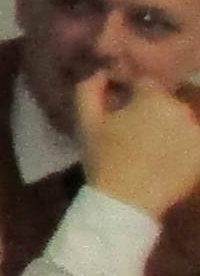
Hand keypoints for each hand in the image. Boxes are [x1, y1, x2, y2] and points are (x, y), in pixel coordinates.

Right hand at [78, 74, 199, 220]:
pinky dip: (180, 145)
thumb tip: (101, 73)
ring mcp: (196, 133)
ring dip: (166, 127)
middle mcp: (182, 110)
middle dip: (150, 110)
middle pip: (165, 102)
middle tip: (133, 129)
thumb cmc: (104, 159)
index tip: (120, 107)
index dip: (130, 93)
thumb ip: (89, 88)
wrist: (126, 202)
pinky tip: (163, 158)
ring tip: (149, 146)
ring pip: (179, 120)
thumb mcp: (86, 122)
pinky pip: (190, 141)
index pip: (145, 83)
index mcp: (154, 98)